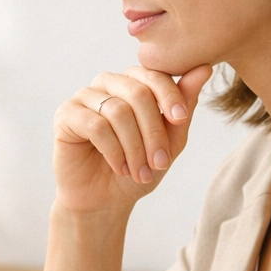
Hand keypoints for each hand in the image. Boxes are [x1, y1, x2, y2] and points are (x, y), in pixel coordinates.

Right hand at [53, 64, 213, 214]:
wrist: (105, 202)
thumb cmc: (138, 169)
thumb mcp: (170, 141)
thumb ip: (184, 105)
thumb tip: (204, 68)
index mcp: (133, 83)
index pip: (154, 75)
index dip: (170, 96)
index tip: (181, 120)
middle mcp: (107, 84)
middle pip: (137, 93)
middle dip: (153, 131)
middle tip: (160, 162)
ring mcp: (84, 97)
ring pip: (117, 111)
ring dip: (134, 147)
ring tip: (139, 172)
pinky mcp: (66, 115)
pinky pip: (95, 125)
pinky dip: (113, 151)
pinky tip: (119, 168)